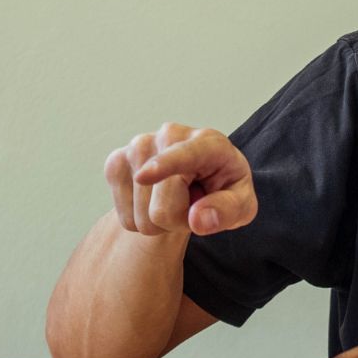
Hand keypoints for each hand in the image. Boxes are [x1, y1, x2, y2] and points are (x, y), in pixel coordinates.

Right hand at [105, 123, 256, 237]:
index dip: (164, 166)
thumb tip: (198, 218)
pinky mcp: (116, 162)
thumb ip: (227, 211)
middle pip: (162, 208)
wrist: (196, 181)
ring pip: (140, 216)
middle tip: (192, 204)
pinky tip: (153, 200)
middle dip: (178, 221)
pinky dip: (140, 220)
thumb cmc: (223, 190)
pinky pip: (123, 217)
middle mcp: (169, 135)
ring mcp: (138, 146)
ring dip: (159, 222)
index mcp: (208, 142)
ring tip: (174, 200)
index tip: (145, 176)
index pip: (184, 156)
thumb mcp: (241, 205)